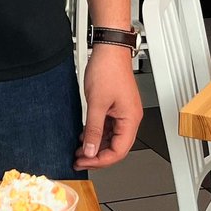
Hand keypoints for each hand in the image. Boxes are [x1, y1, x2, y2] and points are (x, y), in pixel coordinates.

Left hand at [74, 47, 141, 169]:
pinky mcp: (116, 106)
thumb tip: (90, 150)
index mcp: (130, 119)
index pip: (119, 151)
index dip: (101, 160)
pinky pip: (107, 126)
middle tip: (79, 159)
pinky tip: (84, 135)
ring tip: (79, 150)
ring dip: (95, 144)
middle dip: (97, 155)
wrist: (109, 48)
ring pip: (111, 137)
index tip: (85, 162)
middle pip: (116, 147)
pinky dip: (96, 132)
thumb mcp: (96, 103)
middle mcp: (130, 118)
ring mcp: (123, 112)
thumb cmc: (108, 69)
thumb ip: (93, 129)